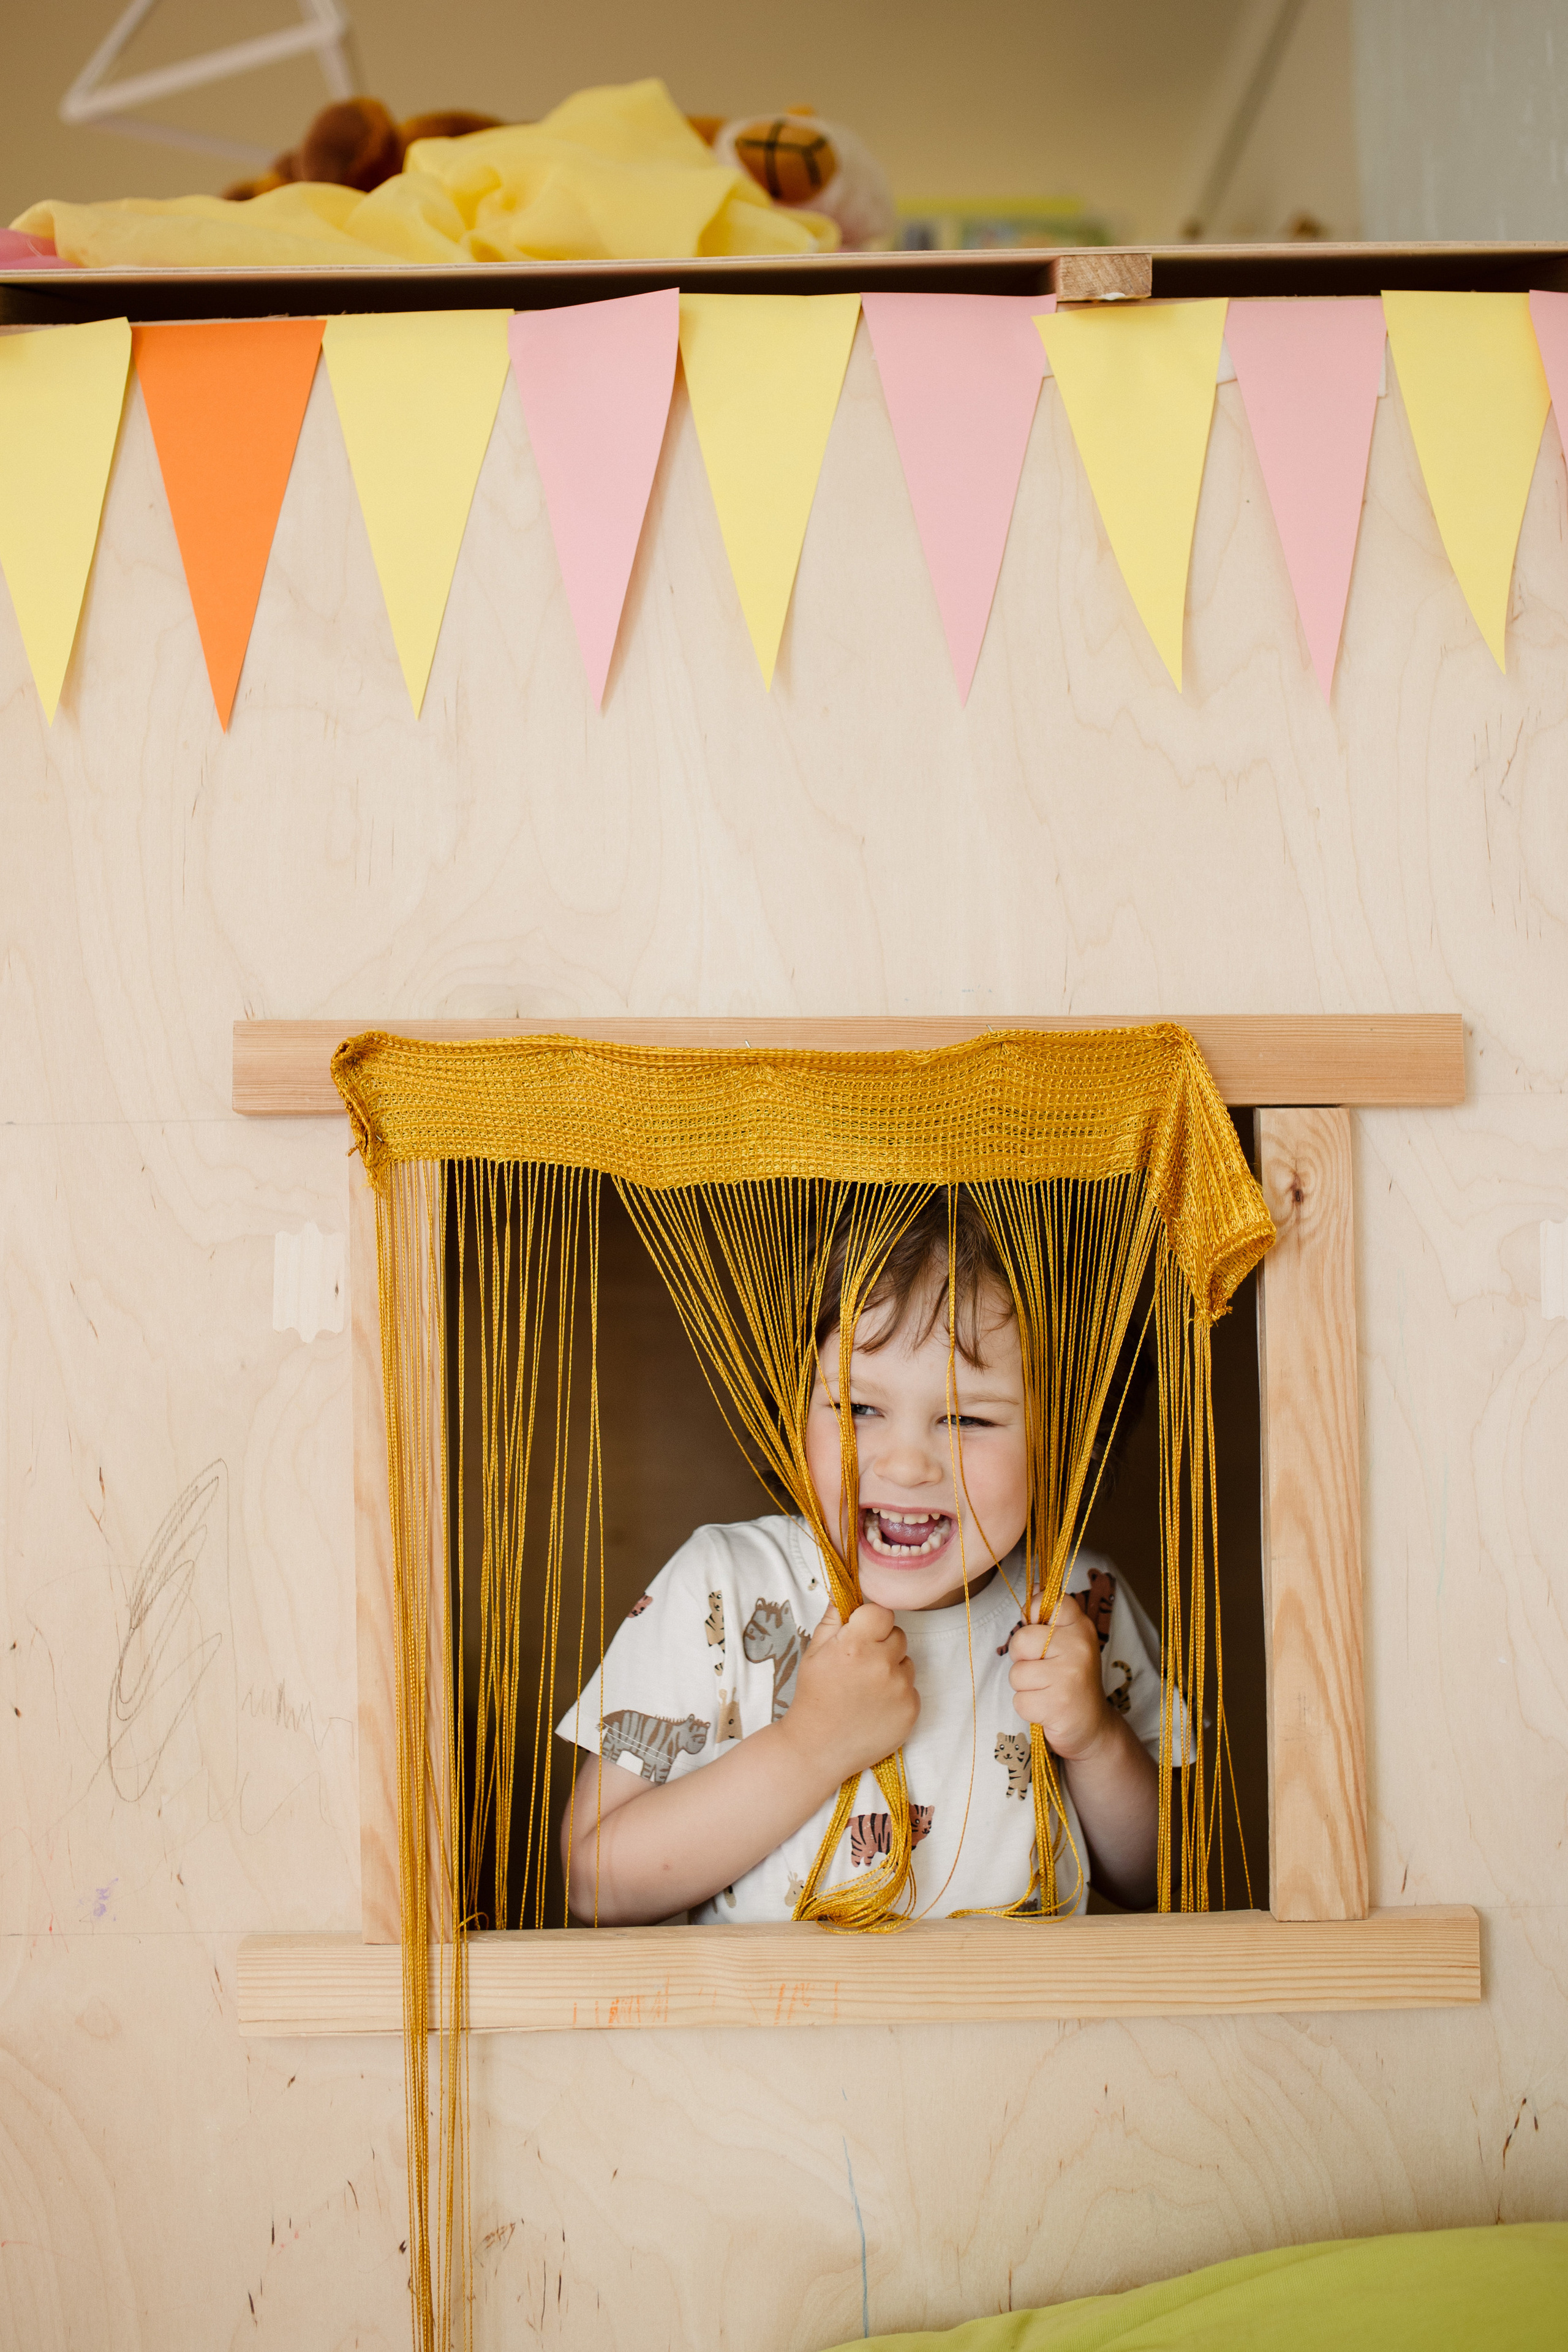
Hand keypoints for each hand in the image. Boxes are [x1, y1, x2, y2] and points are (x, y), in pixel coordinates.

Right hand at [779, 1602, 918, 1787]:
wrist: (818, 1747)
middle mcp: (882, 1664)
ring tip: (867, 1689)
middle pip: (898, 1635)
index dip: (871, 1621)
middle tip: (861, 1665)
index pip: (882, 1612)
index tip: (861, 1634)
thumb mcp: (814, 1653)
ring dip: (892, 1669)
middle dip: (882, 1644)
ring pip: (907, 1662)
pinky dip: (898, 1694)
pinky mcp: (911, 1710)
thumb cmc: (813, 1697)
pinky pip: (912, 1688)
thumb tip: (845, 1594)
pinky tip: (876, 1706)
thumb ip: (833, 1620)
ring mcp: (900, 1688)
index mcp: (856, 1644)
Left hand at [1009, 1599, 1111, 1763]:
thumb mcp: (1066, 1643)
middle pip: (1020, 1641)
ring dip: (1024, 1687)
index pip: (1048, 1601)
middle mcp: (1078, 1647)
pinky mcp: (1058, 1705)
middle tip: (1044, 1671)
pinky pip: (1019, 1701)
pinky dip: (1028, 1708)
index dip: (1034, 1614)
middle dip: (1022, 1660)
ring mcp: (1070, 1676)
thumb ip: (1048, 1618)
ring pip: (1016, 1674)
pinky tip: (1047, 1708)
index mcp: (1080, 1627)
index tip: (1042, 1632)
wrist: (1092, 1726)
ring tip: (1046, 1691)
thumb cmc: (1069, 1679)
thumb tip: (1033, 1589)